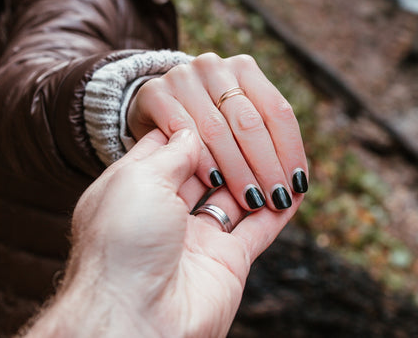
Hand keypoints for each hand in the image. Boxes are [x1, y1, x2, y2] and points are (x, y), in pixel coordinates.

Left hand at [22, 128, 300, 337]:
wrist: (132, 318)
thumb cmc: (122, 245)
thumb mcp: (138, 180)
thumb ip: (171, 151)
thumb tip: (193, 130)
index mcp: (135, 188)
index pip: (170, 144)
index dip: (195, 124)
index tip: (218, 102)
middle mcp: (166, 212)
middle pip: (207, 167)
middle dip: (231, 146)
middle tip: (257, 122)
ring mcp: (198, 237)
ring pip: (237, 194)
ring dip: (259, 172)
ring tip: (280, 145)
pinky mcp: (228, 262)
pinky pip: (261, 228)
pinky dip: (281, 208)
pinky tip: (296, 185)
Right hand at [126, 53, 308, 212]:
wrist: (152, 110)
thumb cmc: (205, 123)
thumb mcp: (237, 122)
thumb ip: (265, 141)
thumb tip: (298, 185)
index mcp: (244, 69)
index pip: (277, 111)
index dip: (290, 150)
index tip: (298, 186)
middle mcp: (215, 66)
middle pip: (249, 122)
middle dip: (266, 166)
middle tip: (275, 199)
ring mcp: (183, 77)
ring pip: (218, 130)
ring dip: (237, 170)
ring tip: (251, 200)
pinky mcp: (155, 92)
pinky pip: (183, 131)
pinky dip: (202, 160)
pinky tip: (214, 184)